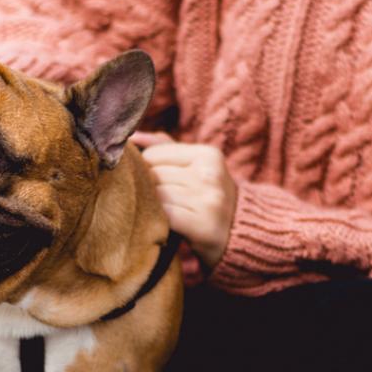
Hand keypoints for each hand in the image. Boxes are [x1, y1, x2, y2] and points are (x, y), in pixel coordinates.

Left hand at [132, 132, 237, 269]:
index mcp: (209, 154)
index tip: (160, 183)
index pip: (154, 154)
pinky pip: (164, 215)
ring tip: (168, 212)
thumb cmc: (207, 196)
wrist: (238, 234)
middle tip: (163, 201)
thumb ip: (163, 147)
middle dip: (151, 189)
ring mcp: (208, 200)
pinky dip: (162, 221)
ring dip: (156, 207)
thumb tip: (133, 137)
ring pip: (157, 195)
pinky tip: (170, 224)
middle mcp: (210, 174)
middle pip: (154, 175)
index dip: (148, 170)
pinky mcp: (203, 225)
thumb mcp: (194, 166)